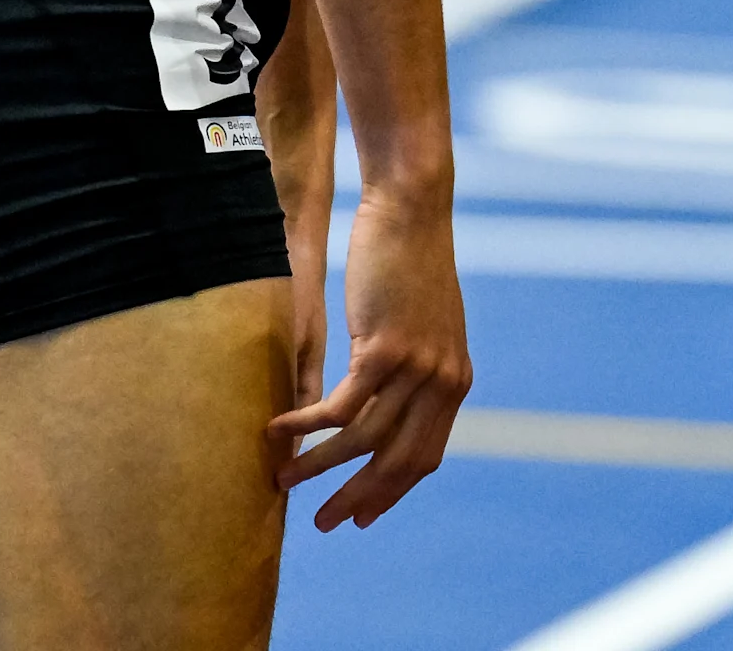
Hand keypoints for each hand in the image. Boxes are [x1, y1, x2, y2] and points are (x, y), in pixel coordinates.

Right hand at [268, 185, 470, 529]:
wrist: (412, 209)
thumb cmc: (410, 258)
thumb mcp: (424, 322)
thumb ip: (414, 366)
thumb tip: (389, 401)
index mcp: (453, 382)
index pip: (424, 456)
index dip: (391, 491)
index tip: (362, 516)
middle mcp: (441, 383)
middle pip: (397, 462)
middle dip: (356, 497)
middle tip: (323, 523)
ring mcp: (415, 369)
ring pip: (362, 440)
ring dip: (318, 465)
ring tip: (283, 478)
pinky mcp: (383, 350)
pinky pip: (339, 407)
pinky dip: (306, 423)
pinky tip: (279, 427)